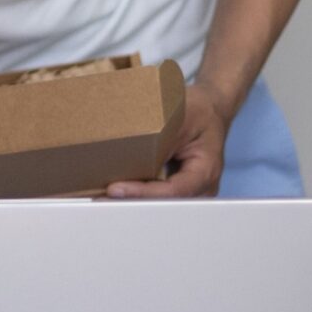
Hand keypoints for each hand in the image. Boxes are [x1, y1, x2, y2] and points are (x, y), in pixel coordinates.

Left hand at [106, 83, 230, 198]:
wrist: (210, 109)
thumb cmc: (199, 110)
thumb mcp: (180, 116)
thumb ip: (161, 139)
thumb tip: (132, 155)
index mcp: (205, 170)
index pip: (173, 190)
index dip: (142, 192)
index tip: (116, 189)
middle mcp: (201, 187)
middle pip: (164, 203)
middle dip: (133, 201)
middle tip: (101, 198)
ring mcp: (190, 190)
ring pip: (159, 202)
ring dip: (132, 198)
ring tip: (102, 196)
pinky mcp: (178, 187)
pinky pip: (156, 194)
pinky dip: (137, 191)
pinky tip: (115, 188)